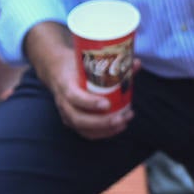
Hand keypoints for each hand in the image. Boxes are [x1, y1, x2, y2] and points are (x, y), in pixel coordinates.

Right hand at [25, 22, 135, 139]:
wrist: (57, 72)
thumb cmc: (75, 66)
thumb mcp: (87, 61)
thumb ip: (112, 63)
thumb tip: (137, 63)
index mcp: (65, 85)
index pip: (74, 97)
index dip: (90, 103)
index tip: (107, 104)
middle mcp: (63, 103)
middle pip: (79, 118)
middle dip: (102, 122)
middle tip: (122, 118)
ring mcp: (66, 114)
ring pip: (83, 128)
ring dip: (105, 129)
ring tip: (124, 122)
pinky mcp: (72, 122)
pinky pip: (85, 132)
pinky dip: (102, 133)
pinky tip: (118, 127)